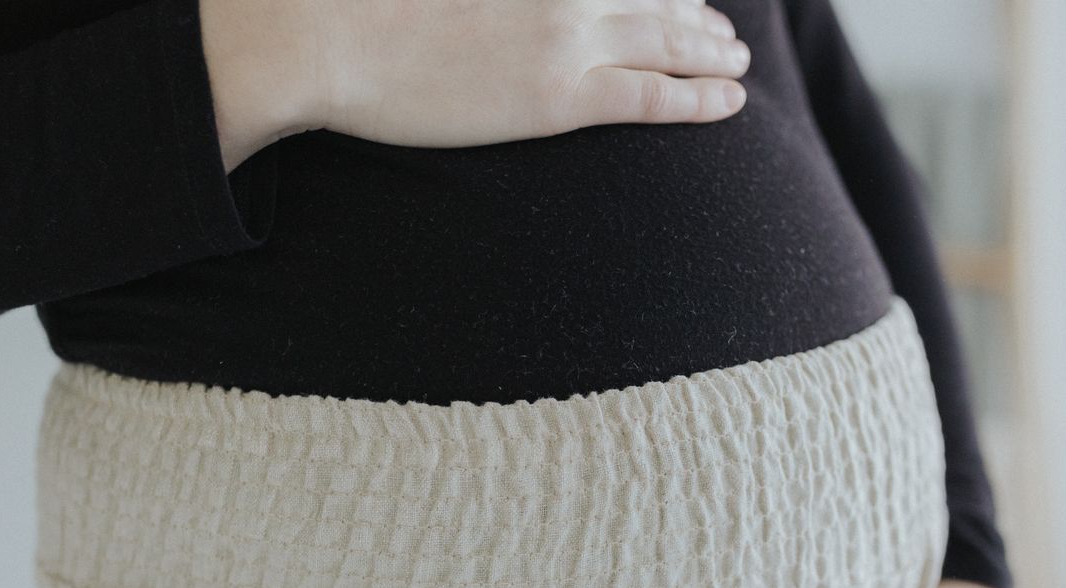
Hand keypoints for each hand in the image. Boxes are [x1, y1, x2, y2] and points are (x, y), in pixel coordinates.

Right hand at [202, 0, 752, 168]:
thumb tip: (502, 14)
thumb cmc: (359, 2)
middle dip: (697, 14)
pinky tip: (730, 100)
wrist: (327, 35)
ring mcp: (566, 36)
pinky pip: (653, 96)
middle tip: (724, 32)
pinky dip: (699, 97)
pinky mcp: (560, 96)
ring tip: (737, 64)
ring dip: (711, 52)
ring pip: (668, 41)